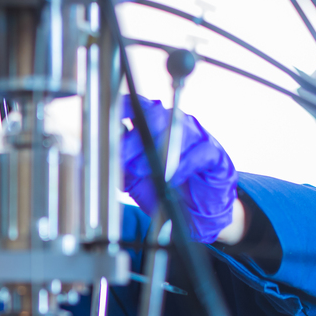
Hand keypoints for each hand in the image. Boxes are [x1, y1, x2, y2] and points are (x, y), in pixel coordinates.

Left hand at [121, 95, 238, 243]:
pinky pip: (199, 153)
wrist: (196, 210)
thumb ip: (118, 163)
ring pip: (178, 131)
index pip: (138, 105)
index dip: (123, 108)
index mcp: (153, 125)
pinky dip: (183, 166)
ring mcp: (196, 136)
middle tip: (123, 158)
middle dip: (134, 138)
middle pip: (155, 115)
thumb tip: (102, 152)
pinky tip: (171, 178)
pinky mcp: (213, 153)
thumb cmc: (164, 187)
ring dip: (155, 153)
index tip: (108, 120)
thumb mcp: (132, 177)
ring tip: (141, 171)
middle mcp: (174, 124)